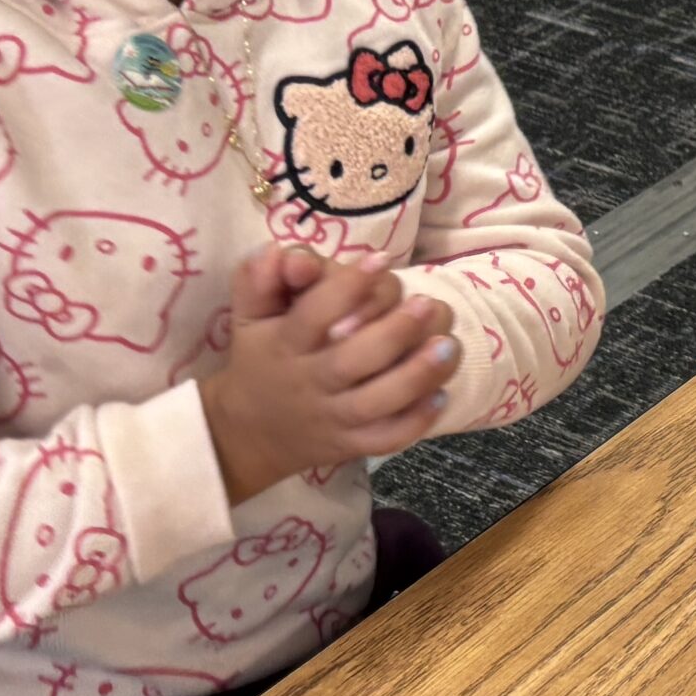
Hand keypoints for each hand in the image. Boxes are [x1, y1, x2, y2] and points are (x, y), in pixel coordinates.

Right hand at [201, 247, 458, 502]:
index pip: (314, 314)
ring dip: (417, 375)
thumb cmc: (260, 357)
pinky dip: (416, 421)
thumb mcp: (249, 315)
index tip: (380, 259)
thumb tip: (281, 253)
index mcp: (284, 344)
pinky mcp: (351, 443)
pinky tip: (441, 394)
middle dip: (394, 332)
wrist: (248, 433)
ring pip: (377, 403)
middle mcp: (310, 382)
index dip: (347, 285)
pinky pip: (386, 438)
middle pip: (353, 360)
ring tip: (448, 345)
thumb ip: (260, 279)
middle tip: (426, 303)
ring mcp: (334, 417)